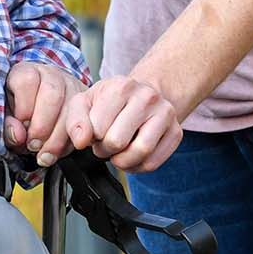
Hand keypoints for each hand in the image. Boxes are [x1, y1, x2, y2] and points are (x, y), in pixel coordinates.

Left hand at [5, 60, 82, 166]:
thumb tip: (18, 135)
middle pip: (52, 94)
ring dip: (57, 137)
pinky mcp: (84, 100)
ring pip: (71, 109)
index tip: (21, 125)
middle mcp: (51, 75)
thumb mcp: (6, 115)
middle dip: (42, 126)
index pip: (27, 81)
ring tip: (44, 152)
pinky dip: (70, 141)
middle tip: (33, 144)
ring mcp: (71, 85)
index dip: (23, 108)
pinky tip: (58, 150)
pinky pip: (85, 120)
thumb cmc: (19, 109)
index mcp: (26, 72)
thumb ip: (8, 125)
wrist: (37, 106)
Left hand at [63, 76, 182, 171]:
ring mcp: (165, 113)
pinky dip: (137, 167)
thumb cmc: (111, 101)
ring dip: (122, 161)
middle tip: (106, 143)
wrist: (144, 95)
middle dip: (105, 150)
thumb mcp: (86, 102)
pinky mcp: (176, 132)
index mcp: (122, 86)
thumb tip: (81, 142)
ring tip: (118, 152)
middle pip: (117, 142)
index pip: (97, 129)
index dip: (92, 138)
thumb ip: (75, 121)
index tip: (96, 132)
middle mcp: (147, 96)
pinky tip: (132, 156)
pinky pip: (153, 163)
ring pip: (140, 153)